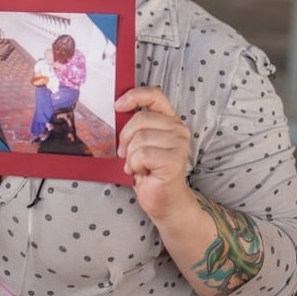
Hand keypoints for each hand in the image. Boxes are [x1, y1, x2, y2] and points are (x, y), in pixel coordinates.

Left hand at [115, 87, 193, 222]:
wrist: (164, 200)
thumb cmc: (150, 172)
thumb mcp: (140, 143)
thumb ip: (135, 126)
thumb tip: (117, 110)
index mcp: (169, 120)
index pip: (155, 95)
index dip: (134, 96)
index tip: (118, 106)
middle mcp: (178, 129)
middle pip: (140, 118)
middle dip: (125, 138)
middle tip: (126, 154)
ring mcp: (179, 144)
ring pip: (140, 138)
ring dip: (131, 156)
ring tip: (139, 166)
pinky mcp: (174, 160)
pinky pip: (142, 155)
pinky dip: (135, 165)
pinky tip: (143, 172)